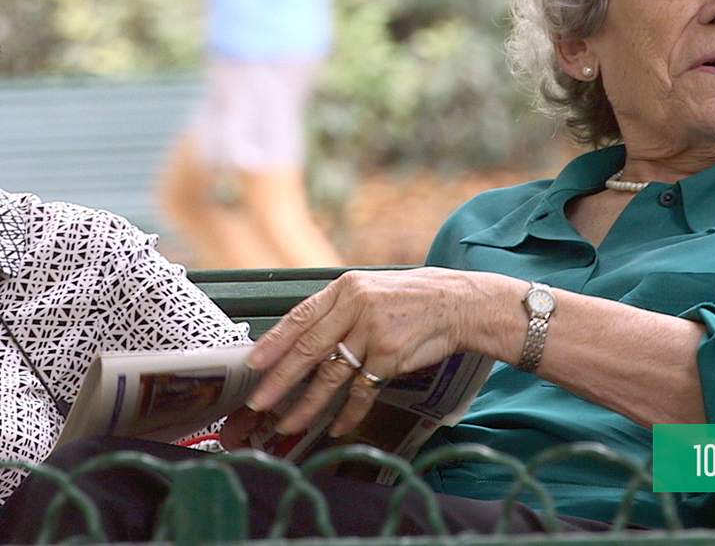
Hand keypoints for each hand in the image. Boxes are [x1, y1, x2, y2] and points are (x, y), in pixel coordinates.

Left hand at [244, 268, 522, 437]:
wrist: (459, 304)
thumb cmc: (414, 299)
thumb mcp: (371, 290)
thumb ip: (339, 310)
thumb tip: (303, 338)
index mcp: (345, 288)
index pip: (300, 317)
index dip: (274, 343)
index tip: (254, 363)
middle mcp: (355, 307)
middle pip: (308, 348)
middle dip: (279, 379)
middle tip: (260, 400)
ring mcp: (373, 332)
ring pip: (330, 375)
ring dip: (307, 404)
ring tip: (290, 423)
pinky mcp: (390, 357)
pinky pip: (361, 391)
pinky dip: (348, 412)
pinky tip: (337, 426)